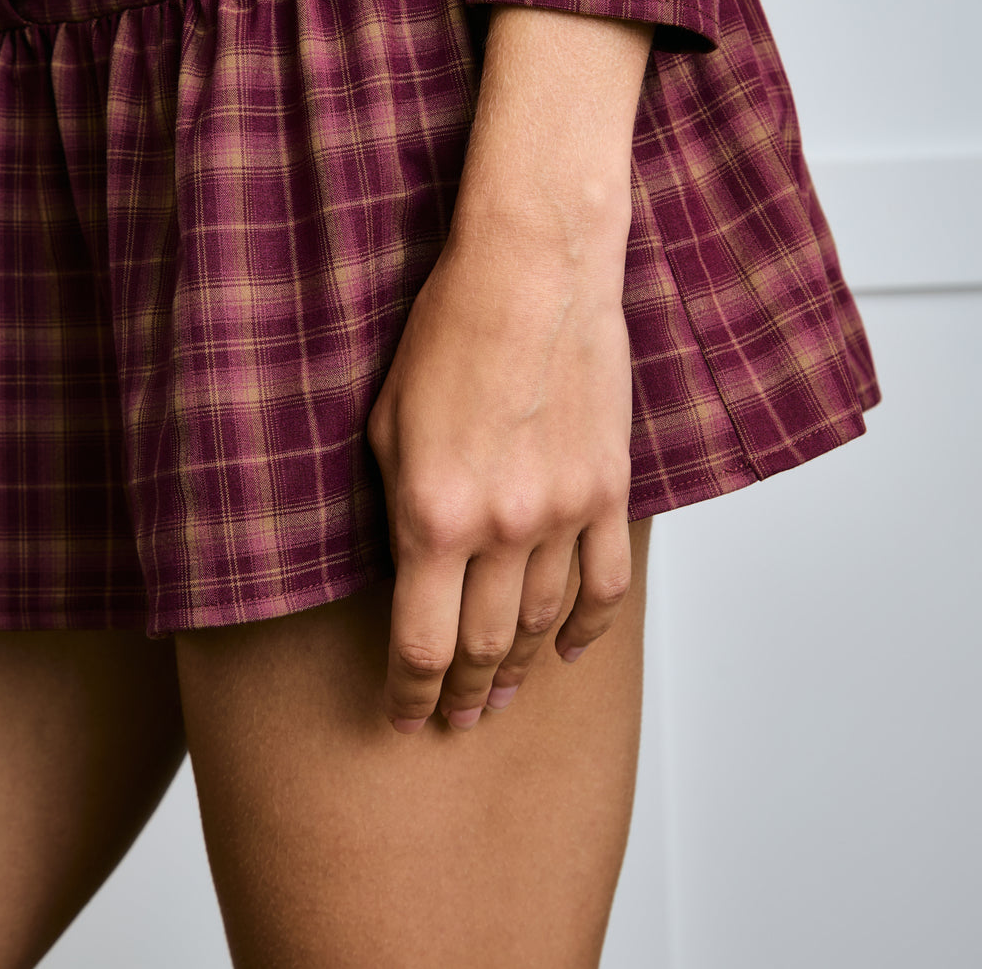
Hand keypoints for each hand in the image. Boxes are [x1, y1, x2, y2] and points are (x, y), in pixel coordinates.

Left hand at [366, 220, 633, 733]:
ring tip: (502, 694)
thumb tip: (406, 566)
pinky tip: (566, 649)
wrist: (532, 273)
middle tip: (455, 718)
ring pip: (542, 623)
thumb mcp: (385, 421)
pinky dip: (586, 628)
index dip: (410, 693)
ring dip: (520, 668)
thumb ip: (394, 505)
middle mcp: (502, 527)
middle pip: (483, 646)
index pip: (420, 642)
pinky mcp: (607, 489)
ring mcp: (563, 512)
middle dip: (463, 694)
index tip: (404, 718)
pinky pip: (604, 583)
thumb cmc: (448, 331)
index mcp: (434, 514)